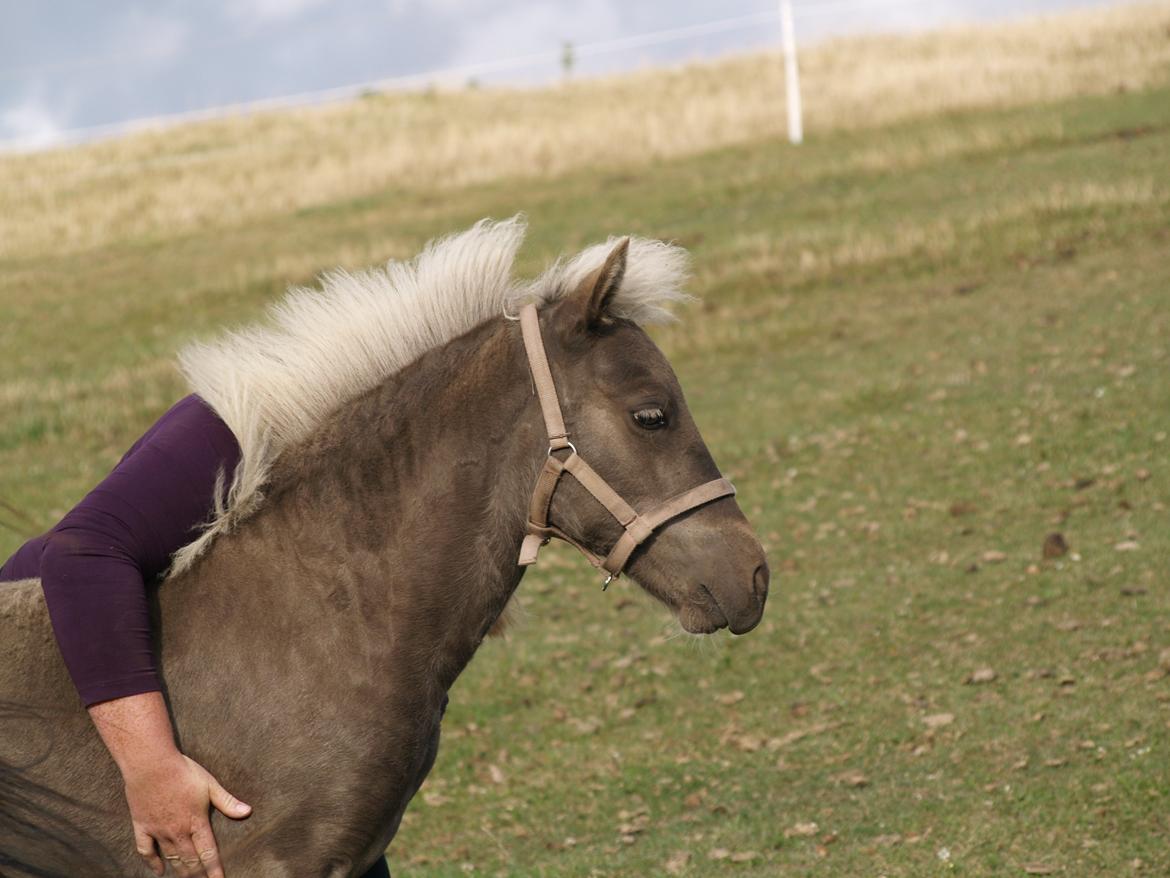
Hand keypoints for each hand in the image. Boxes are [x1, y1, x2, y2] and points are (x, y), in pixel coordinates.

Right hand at [124, 751, 251, 877]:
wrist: (151, 765)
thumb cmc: (183, 772)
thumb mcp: (210, 784)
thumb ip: (227, 802)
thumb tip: (247, 812)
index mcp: (196, 822)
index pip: (208, 852)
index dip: (214, 869)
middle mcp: (177, 831)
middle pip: (190, 860)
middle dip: (198, 874)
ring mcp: (158, 831)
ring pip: (171, 857)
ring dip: (181, 870)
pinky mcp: (142, 826)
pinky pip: (146, 851)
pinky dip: (152, 863)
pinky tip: (158, 871)